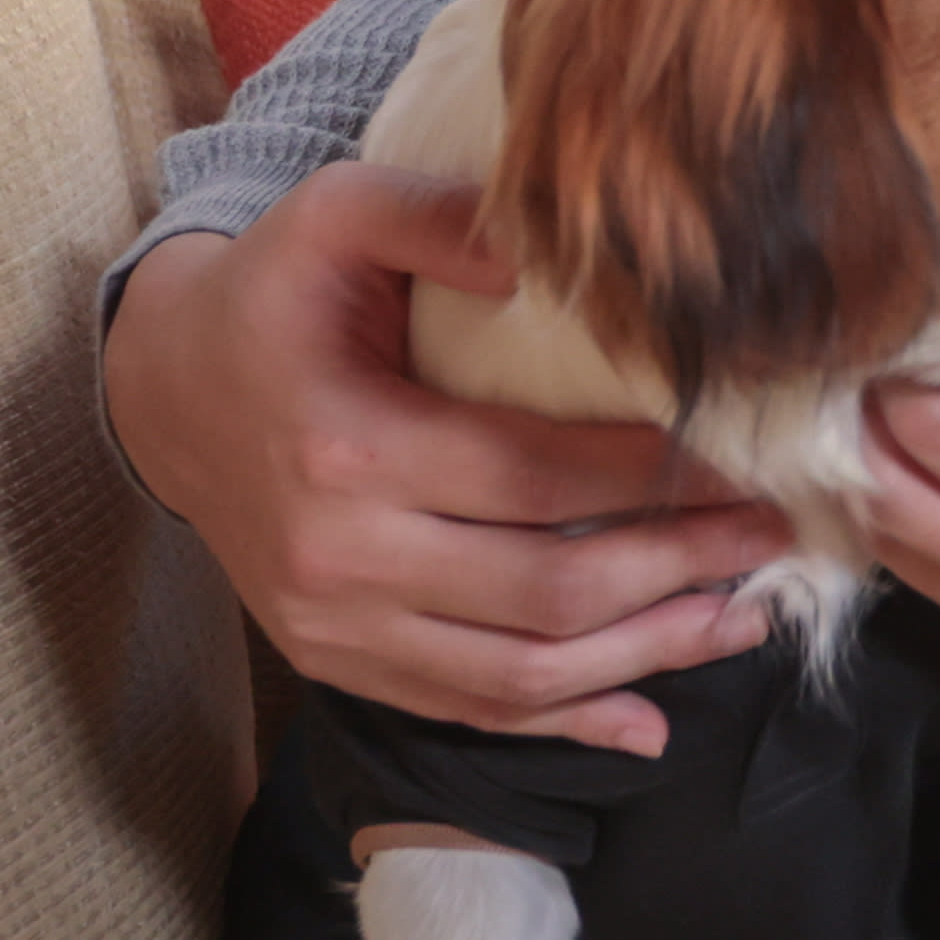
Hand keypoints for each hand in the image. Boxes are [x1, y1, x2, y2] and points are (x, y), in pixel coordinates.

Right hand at [101, 164, 794, 752]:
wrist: (165, 391)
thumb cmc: (273, 293)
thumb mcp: (336, 218)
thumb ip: (437, 220)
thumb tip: (540, 263)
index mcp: (350, 446)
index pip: (535, 478)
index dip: (649, 477)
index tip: (738, 457)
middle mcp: (341, 555)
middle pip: (545, 590)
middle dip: (678, 569)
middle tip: (773, 536)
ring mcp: (334, 627)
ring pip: (517, 674)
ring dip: (644, 657)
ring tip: (744, 621)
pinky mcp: (336, 662)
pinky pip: (465, 711)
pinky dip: (564, 722)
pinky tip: (649, 718)